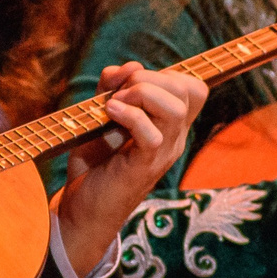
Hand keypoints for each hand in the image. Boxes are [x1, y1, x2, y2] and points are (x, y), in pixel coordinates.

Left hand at [55, 62, 207, 277]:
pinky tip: (108, 113)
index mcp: (170, 126)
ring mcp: (162, 153)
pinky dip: (129, 115)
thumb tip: (129, 67)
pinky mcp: (144, 167)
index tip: (132, 85)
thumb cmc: (94, 165)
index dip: (166, 74)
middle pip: (187, 90)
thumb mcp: (100, 115)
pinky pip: (152, 134)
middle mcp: (174, 139)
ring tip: (115, 103)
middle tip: (119, 94)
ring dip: (141, 94)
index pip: (194, 88)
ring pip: (174, 109)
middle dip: (150, 78)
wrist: (82, 209)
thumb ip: (112, 86)